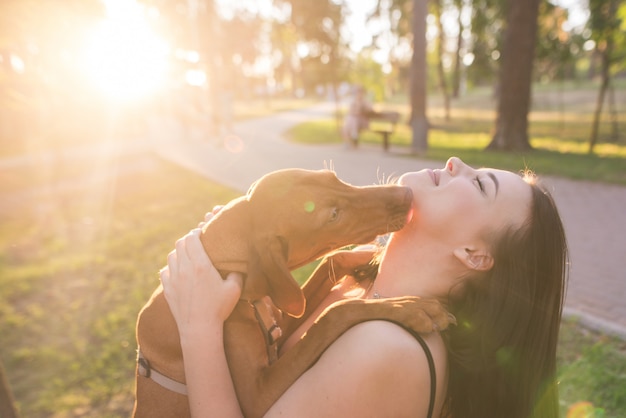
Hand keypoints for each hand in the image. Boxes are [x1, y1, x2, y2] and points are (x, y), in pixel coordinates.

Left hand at [160, 211, 242, 338]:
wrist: (199, 329)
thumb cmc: (219, 308)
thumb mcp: (234, 289)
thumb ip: (237, 273)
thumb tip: (238, 266)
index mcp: (201, 265)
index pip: (192, 239)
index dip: (196, 232)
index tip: (201, 232)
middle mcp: (184, 269)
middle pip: (180, 244)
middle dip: (187, 239)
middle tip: (195, 241)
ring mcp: (174, 279)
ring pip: (171, 256)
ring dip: (179, 252)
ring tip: (187, 254)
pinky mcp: (168, 289)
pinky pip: (165, 270)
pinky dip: (171, 266)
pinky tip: (178, 270)